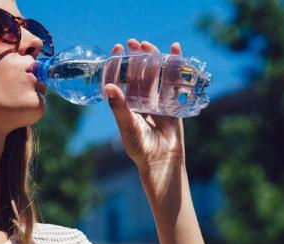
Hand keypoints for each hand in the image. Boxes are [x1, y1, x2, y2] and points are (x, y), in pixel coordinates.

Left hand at [105, 39, 186, 170]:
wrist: (162, 160)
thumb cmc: (140, 147)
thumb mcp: (127, 125)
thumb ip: (119, 106)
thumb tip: (108, 85)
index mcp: (127, 104)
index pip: (121, 79)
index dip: (118, 64)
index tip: (117, 49)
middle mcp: (141, 100)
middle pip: (138, 72)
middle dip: (136, 57)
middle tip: (132, 42)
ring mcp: (158, 100)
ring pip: (155, 74)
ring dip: (153, 58)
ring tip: (148, 44)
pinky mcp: (173, 102)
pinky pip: (174, 80)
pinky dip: (176, 65)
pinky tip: (175, 50)